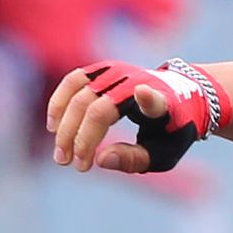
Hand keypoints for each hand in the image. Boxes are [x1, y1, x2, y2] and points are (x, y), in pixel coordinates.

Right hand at [45, 60, 227, 173]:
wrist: (177, 97)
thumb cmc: (169, 132)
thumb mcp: (162, 155)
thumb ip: (134, 159)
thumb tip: (99, 160)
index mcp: (162, 104)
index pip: (155, 101)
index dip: (148, 99)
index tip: (142, 92)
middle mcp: (138, 81)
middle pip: (98, 107)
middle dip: (79, 137)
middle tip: (69, 164)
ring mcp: (119, 71)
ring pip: (80, 92)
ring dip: (64, 123)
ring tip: (60, 153)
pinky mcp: (103, 68)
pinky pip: (74, 81)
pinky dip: (60, 102)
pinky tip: (54, 125)